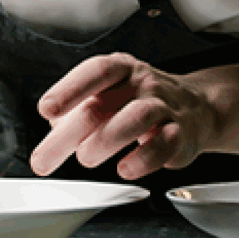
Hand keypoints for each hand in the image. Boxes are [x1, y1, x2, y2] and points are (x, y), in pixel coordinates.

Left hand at [30, 53, 214, 178]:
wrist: (195, 110)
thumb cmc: (139, 102)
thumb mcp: (109, 96)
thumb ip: (79, 110)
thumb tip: (54, 131)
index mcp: (121, 69)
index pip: (95, 72)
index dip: (69, 89)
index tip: (46, 109)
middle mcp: (142, 83)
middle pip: (101, 105)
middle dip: (68, 135)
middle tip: (43, 160)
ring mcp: (164, 107)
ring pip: (136, 118)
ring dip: (104, 141)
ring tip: (85, 158)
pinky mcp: (180, 135)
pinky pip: (163, 145)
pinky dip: (142, 160)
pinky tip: (125, 168)